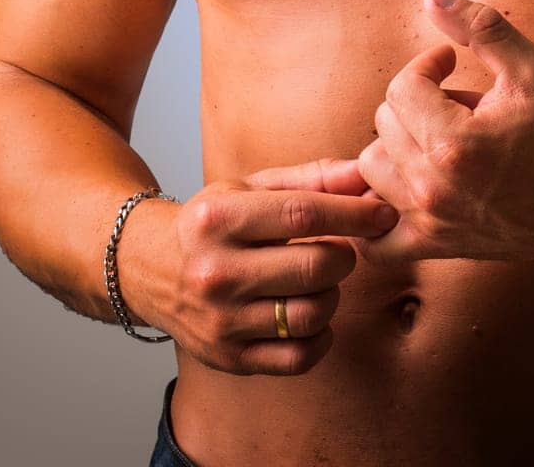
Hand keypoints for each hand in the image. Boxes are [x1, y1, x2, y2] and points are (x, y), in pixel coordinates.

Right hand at [152, 157, 398, 375]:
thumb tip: (366, 174)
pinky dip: (321, 337)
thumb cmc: (214, 220)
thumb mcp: (253, 186)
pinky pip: (299, 358)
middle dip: (345, 256)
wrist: (149, 268)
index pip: (303, 215)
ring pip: (312, 314)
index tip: (383, 213)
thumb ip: (313, 178)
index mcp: (220, 218)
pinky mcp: (229, 358)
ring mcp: (220, 321)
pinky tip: (313, 313)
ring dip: (333, 295)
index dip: (354, 214)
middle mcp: (216, 272)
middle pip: (314, 267)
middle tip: (342, 248)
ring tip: (321, 280)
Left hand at [355, 0, 533, 265]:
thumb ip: (479, 26)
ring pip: (373, 169)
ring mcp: (433, 222)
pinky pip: (376, 239)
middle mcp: (434, 188)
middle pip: (385, 123)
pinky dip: (378, 210)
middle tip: (456, 99)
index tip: (452, 61)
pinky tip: (409, 184)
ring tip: (439, 136)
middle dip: (416, 100)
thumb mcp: (531, 68)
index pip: (402, 87)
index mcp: (454, 143)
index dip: (427, 64)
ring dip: (399, 143)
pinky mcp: (438, 247)